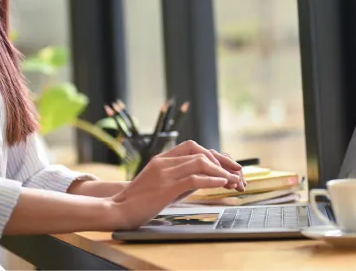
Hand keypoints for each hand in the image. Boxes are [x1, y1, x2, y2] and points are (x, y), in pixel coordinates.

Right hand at [107, 140, 245, 230]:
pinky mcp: (166, 187)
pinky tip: (222, 183)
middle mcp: (164, 161)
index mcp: (162, 158)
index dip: (213, 154)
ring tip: (234, 180)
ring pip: (200, 163)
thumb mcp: (160, 184)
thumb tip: (204, 179)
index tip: (228, 164)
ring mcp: (164, 173)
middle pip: (200, 152)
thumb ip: (179, 178)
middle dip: (222, 161)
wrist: (118, 209)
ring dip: (221, 171)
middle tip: (237, 172)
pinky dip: (212, 180)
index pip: (193, 147)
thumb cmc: (139, 200)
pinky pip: (194, 178)